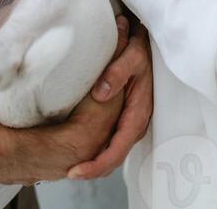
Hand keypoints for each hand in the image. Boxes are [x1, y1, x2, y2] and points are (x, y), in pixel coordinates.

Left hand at [68, 15, 152, 179]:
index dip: (97, 164)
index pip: (117, 149)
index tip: (77, 171)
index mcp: (138, 113)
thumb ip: (117, 72)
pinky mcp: (126, 118)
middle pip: (115, 157)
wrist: (147, 45)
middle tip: (70, 173)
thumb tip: (100, 94)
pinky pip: (113, 142)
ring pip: (114, 151)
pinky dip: (99, 152)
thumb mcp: (132, 56)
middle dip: (94, 169)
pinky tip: (84, 150)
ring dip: (96, 162)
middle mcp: (136, 123)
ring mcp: (131, 122)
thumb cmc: (141, 50)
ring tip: (74, 167)